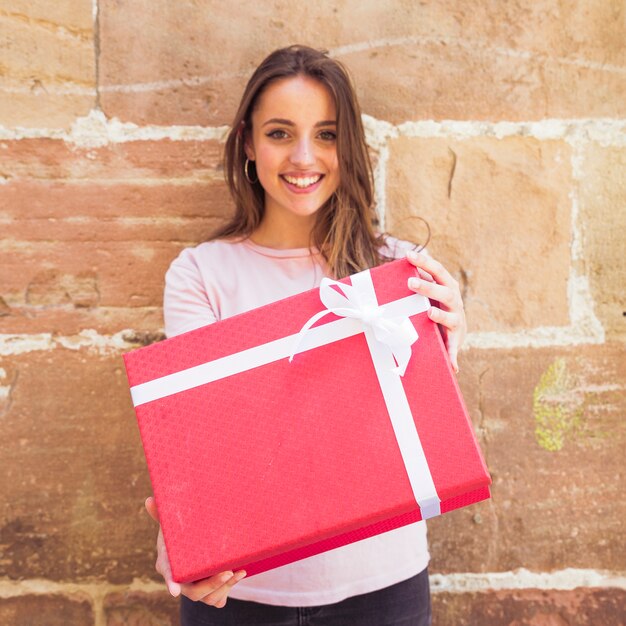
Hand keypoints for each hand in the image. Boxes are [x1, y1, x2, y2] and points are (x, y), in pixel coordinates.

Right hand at [144, 497, 245, 607]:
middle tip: (227, 571)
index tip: (175, 591)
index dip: (171, 583)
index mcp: (168, 564)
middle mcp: (182, 582)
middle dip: (211, 584)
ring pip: (208, 598)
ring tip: (238, 571)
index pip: (169, 575)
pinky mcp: (209, 593)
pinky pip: (218, 600)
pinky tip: (239, 573)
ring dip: (224, 587)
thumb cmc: (180, 536)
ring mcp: (195, 589)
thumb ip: (162, 514)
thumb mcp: (172, 524)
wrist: (195, 548)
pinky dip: (228, 590)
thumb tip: (149, 499)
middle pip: (193, 592)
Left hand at [406, 250, 465, 372]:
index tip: (409, 254)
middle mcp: (454, 300)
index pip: (437, 270)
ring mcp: (457, 319)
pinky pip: (454, 347)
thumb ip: (416, 280)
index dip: (424, 262)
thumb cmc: (434, 305)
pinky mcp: (456, 339)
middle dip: (428, 287)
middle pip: (444, 291)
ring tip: (429, 314)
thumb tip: (392, 266)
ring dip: (440, 316)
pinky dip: (452, 355)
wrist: (455, 330)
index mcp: (447, 286)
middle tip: (409, 283)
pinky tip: (452, 365)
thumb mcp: (427, 292)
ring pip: (450, 317)